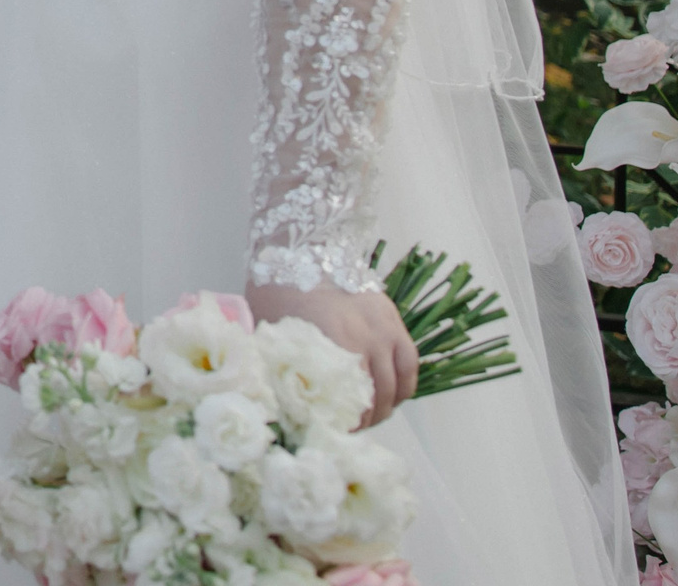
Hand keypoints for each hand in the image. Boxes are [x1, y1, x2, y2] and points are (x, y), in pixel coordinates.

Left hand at [245, 280, 418, 427]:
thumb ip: (277, 364)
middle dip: (363, 421)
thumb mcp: (267, 328)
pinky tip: (392, 399)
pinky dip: (404, 386)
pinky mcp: (392, 319)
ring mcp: (383, 328)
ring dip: (385, 408)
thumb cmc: (276, 285)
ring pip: (395, 385)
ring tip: (368, 419)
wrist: (300, 244)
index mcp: (331, 342)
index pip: (345, 401)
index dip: (340, 424)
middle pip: (374, 398)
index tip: (330, 433)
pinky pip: (410, 363)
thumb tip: (274, 401)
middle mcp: (364, 337)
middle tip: (349, 431)